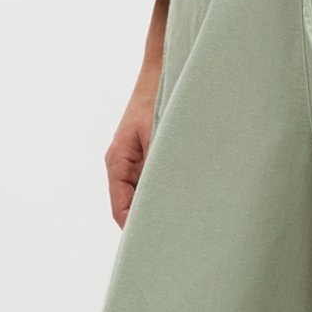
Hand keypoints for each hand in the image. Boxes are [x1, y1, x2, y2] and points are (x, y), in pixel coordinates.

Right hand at [107, 0, 172, 227]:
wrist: (168, 63)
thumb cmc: (162, 96)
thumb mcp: (161, 137)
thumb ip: (159, 171)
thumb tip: (166, 204)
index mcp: (118, 163)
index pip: (122, 212)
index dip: (139, 232)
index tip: (160, 247)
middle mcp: (124, 164)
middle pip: (134, 208)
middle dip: (155, 222)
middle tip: (182, 241)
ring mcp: (137, 159)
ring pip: (147, 195)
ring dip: (165, 205)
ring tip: (190, 222)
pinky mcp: (151, 152)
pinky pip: (157, 181)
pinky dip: (171, 190)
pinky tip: (193, 197)